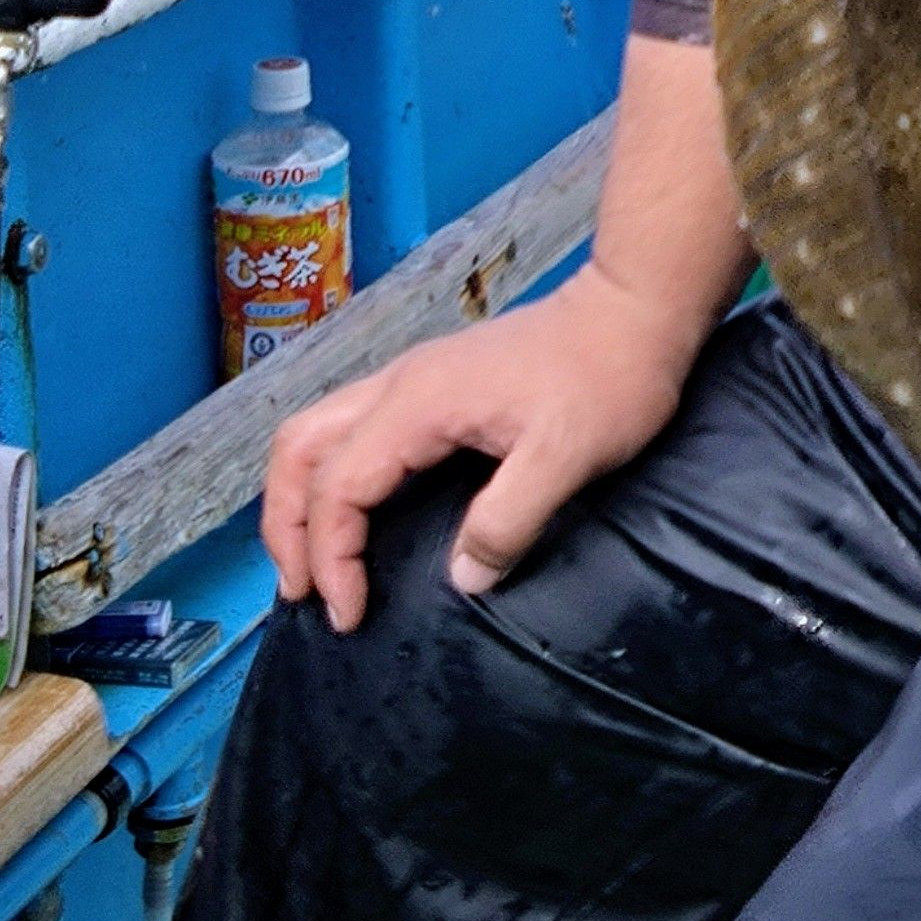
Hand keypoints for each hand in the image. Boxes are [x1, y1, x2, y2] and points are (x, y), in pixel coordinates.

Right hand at [262, 259, 709, 635]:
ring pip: (317, 432)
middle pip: (300, 450)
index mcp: (419, 403)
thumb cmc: (607, 377)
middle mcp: (400, 384)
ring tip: (312, 560)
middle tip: (302, 592)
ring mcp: (412, 378)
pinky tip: (354, 512)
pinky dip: (331, 475)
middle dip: (286, 525)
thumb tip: (461, 578)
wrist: (634, 308)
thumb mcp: (568, 456)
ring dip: (300, 497)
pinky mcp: (432, 383)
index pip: (338, 485)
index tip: (349, 612)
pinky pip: (351, 429)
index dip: (331, 554)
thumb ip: (509, 520)